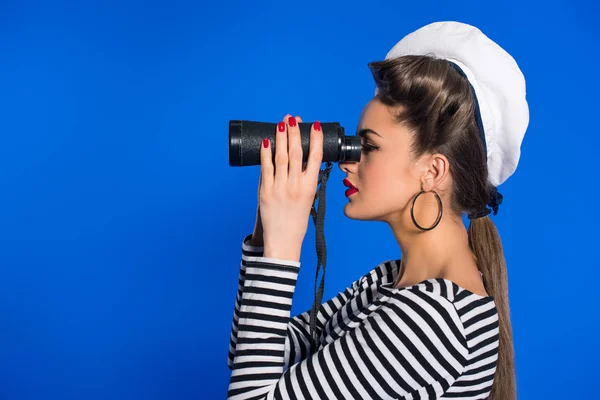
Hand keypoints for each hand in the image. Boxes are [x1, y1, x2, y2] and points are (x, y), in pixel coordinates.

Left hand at [248, 115, 306, 246]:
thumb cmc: (297, 221)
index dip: (315, 139)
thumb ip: (306, 181)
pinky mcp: (265, 191)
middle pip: (296, 153)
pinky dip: (266, 153)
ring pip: (281, 157)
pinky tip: (266, 141)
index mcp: (310, 187)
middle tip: (293, 119)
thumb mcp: (309, 199)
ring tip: (281, 124)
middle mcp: (295, 185)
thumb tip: (304, 161)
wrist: (283, 241)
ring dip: (281, 138)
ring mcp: (279, 188)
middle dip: (294, 133)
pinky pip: (265, 168)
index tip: (315, 125)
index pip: (315, 158)